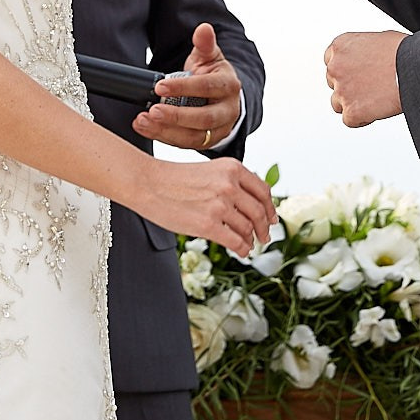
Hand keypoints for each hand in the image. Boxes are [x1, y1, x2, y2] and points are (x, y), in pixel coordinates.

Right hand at [132, 156, 277, 258]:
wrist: (147, 183)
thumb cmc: (172, 179)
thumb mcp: (208, 171)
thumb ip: (230, 183)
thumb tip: (249, 207)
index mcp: (232, 169)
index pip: (263, 191)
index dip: (270, 208)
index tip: (271, 218)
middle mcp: (229, 185)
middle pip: (259, 212)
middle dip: (264, 228)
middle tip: (264, 237)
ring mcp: (220, 205)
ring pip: (248, 228)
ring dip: (251, 239)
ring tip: (248, 244)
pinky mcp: (208, 225)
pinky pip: (236, 241)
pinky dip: (242, 249)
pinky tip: (241, 251)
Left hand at [135, 23, 241, 152]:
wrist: (222, 97)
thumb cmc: (213, 75)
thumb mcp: (210, 56)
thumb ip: (205, 44)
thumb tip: (203, 29)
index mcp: (228, 86)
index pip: (207, 87)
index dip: (184, 87)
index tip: (160, 86)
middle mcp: (228, 111)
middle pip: (204, 118)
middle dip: (177, 116)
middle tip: (153, 110)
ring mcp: (219, 130)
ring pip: (194, 136)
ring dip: (166, 131)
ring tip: (144, 121)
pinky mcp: (207, 142)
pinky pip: (186, 144)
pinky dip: (164, 137)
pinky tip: (146, 128)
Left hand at [323, 31, 405, 127]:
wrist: (416, 69)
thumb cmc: (405, 52)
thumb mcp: (380, 38)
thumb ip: (364, 48)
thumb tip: (369, 56)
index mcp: (341, 46)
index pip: (331, 60)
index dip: (346, 69)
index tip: (357, 73)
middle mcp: (336, 67)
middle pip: (333, 82)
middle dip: (349, 86)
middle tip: (370, 87)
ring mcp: (342, 90)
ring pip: (337, 103)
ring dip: (352, 103)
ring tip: (374, 100)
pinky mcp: (351, 110)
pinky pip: (349, 120)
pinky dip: (362, 119)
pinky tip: (376, 111)